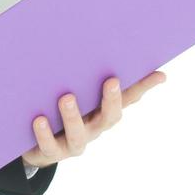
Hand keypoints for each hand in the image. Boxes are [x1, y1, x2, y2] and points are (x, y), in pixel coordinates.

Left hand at [21, 70, 166, 167]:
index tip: (159, 74)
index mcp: (103, 111)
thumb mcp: (76, 90)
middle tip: (112, 80)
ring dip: (73, 116)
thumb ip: (87, 72)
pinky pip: (49, 146)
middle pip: (109, 118)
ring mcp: (74, 142)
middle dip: (112, 100)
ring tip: (67, 97)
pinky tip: (39, 119)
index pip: (129, 98)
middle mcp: (94, 127)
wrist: (36, 144)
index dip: (144, 87)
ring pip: (78, 134)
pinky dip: (44, 133)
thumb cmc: (60, 109)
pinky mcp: (51, 152)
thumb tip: (100, 42)